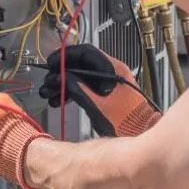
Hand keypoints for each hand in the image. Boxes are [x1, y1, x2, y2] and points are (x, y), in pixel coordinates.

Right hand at [38, 44, 160, 136]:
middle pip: (81, 65)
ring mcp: (109, 84)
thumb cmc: (126, 123)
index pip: (85, 52)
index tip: (51, 63)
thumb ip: (77, 88)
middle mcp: (112, 73)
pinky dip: (72, 92)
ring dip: (64, 84)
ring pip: (81, 77)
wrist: (140, 136)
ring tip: (49, 94)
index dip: (65, 56)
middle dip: (61, 73)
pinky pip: (85, 87)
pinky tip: (60, 100)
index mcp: (113, 70)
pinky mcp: (107, 94)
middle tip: (48, 82)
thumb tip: (59, 77)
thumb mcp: (97, 105)